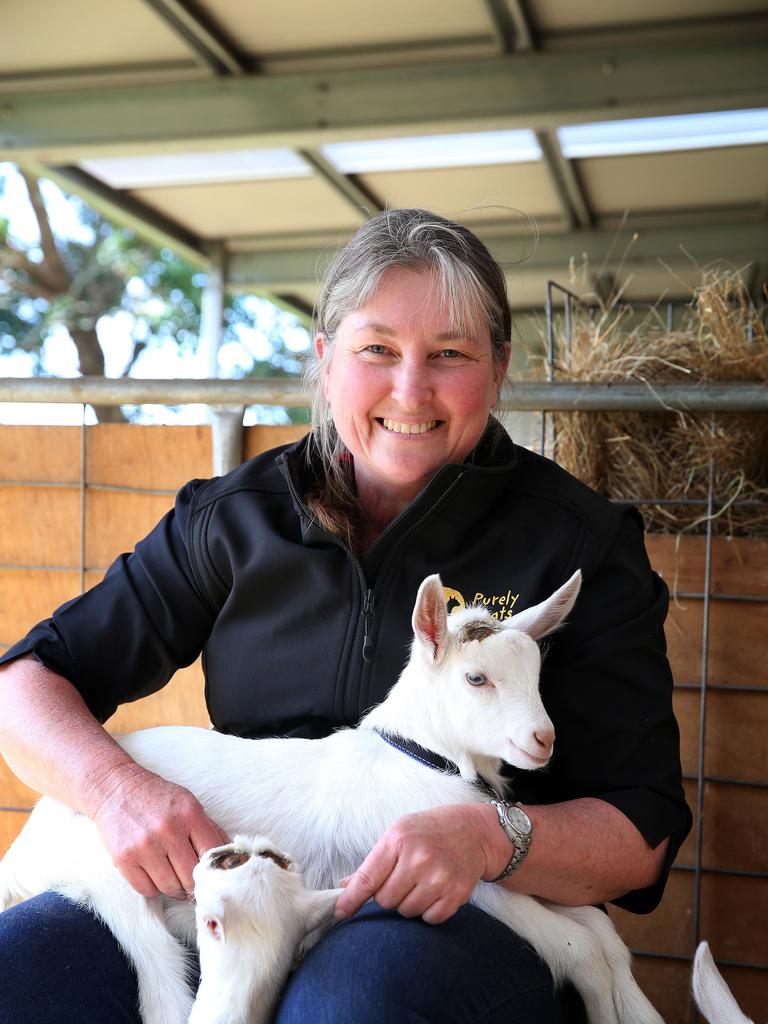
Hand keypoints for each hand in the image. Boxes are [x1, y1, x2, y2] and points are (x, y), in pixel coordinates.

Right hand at [90, 763, 228, 898]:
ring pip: (169, 887)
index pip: (212, 854)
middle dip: (194, 884)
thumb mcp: (188, 803)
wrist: (116, 788)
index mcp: (189, 814)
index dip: (216, 870)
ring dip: (175, 889)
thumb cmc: (157, 798)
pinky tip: (156, 877)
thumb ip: (209, 829)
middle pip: (191, 877)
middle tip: (193, 882)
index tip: (214, 876)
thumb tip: (230, 856)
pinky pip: (146, 890)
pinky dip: (154, 889)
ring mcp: (144, 846)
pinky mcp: (124, 859)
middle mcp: (168, 830)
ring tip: (175, 880)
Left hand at [334, 803, 496, 924]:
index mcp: (399, 840)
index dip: (351, 899)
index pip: (367, 878)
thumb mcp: (399, 833)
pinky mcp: (456, 894)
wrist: (475, 831)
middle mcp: (419, 858)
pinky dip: (428, 911)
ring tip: (420, 882)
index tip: (340, 912)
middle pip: (385, 900)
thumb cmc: (431, 830)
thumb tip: (346, 885)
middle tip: (402, 879)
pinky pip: (429, 918)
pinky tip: (435, 891)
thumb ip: (374, 861)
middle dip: (388, 895)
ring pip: (406, 911)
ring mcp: (439, 877)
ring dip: (408, 903)